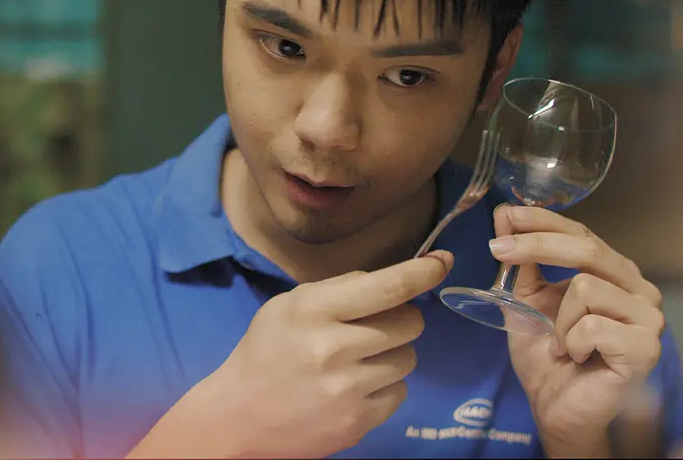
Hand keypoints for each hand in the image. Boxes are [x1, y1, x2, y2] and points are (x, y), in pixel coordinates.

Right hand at [129, 251, 452, 458]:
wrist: (240, 416)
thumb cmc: (266, 351)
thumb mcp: (289, 306)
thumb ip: (338, 290)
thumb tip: (393, 280)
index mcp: (314, 310)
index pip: (386, 287)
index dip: (423, 272)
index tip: (442, 261)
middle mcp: (334, 348)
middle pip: (410, 323)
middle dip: (401, 319)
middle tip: (375, 326)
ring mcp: (348, 389)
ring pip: (409, 359)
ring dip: (392, 354)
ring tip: (359, 360)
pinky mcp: (358, 422)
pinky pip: (399, 393)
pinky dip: (384, 386)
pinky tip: (355, 387)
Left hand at [490, 204, 664, 456]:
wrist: (556, 406)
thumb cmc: (547, 354)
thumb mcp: (526, 300)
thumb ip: (521, 261)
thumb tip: (504, 215)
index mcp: (613, 273)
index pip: (582, 233)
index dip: (542, 220)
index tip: (505, 214)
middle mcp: (638, 289)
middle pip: (587, 249)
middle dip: (536, 245)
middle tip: (497, 251)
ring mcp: (648, 318)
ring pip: (585, 287)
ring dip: (557, 320)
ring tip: (561, 344)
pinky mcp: (645, 348)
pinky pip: (593, 326)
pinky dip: (572, 342)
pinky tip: (577, 358)